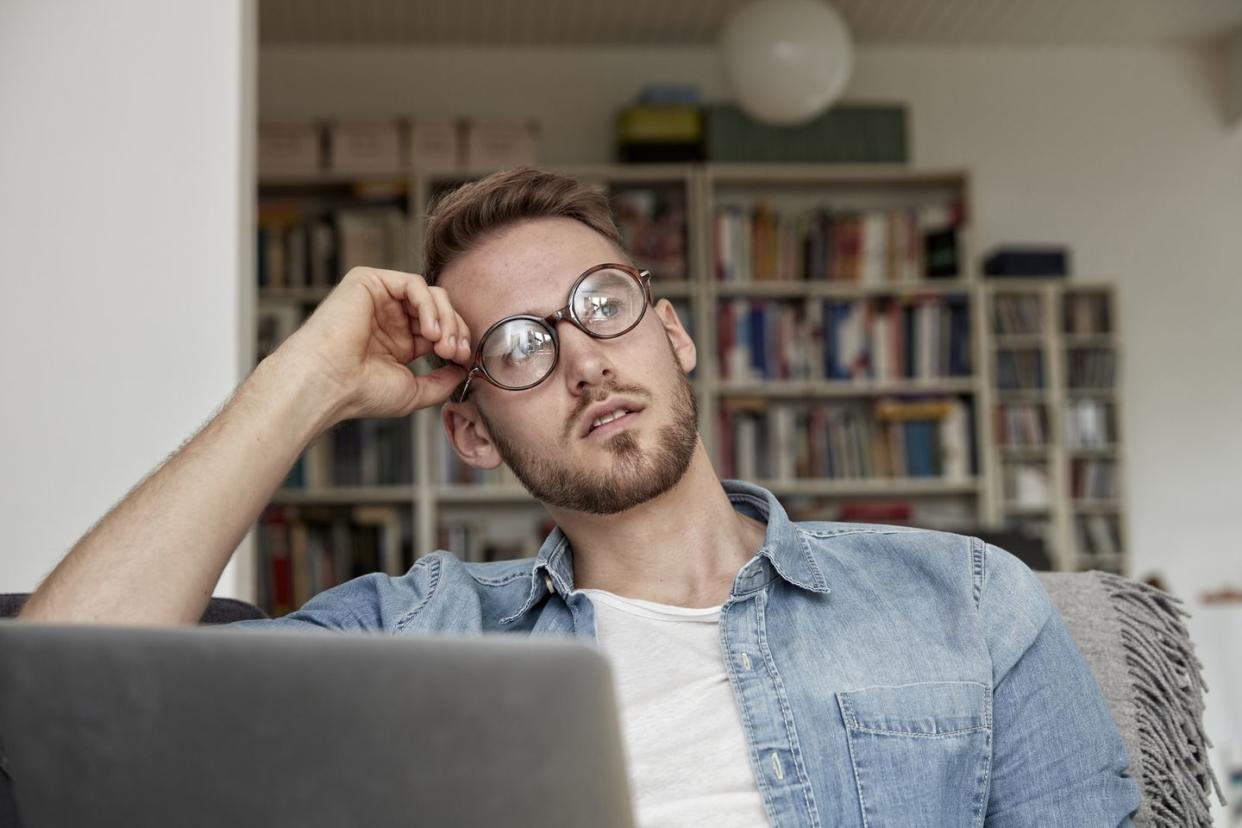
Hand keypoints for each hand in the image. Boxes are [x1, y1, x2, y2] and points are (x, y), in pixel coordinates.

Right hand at [275, 267, 472, 421]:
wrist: (328, 384)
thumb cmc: (361, 392)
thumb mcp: (413, 391)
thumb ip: (441, 381)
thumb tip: (463, 370)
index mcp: (399, 341)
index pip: (441, 329)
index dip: (458, 340)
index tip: (465, 359)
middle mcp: (390, 318)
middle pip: (439, 308)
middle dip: (456, 329)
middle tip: (457, 352)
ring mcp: (379, 299)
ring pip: (430, 294)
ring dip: (445, 318)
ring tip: (442, 343)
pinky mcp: (368, 282)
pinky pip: (412, 283)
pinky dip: (428, 305)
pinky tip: (429, 330)